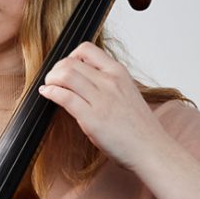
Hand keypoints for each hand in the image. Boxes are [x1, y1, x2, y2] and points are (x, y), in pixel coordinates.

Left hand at [37, 42, 168, 167]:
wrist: (152, 149)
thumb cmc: (139, 127)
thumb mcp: (126, 93)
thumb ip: (107, 83)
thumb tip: (82, 79)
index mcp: (119, 73)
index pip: (87, 49)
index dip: (70, 56)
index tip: (66, 68)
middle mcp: (110, 81)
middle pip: (71, 62)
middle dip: (55, 69)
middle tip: (52, 80)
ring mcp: (102, 99)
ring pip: (65, 75)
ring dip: (51, 79)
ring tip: (49, 86)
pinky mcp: (93, 118)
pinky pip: (65, 97)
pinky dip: (51, 92)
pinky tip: (47, 94)